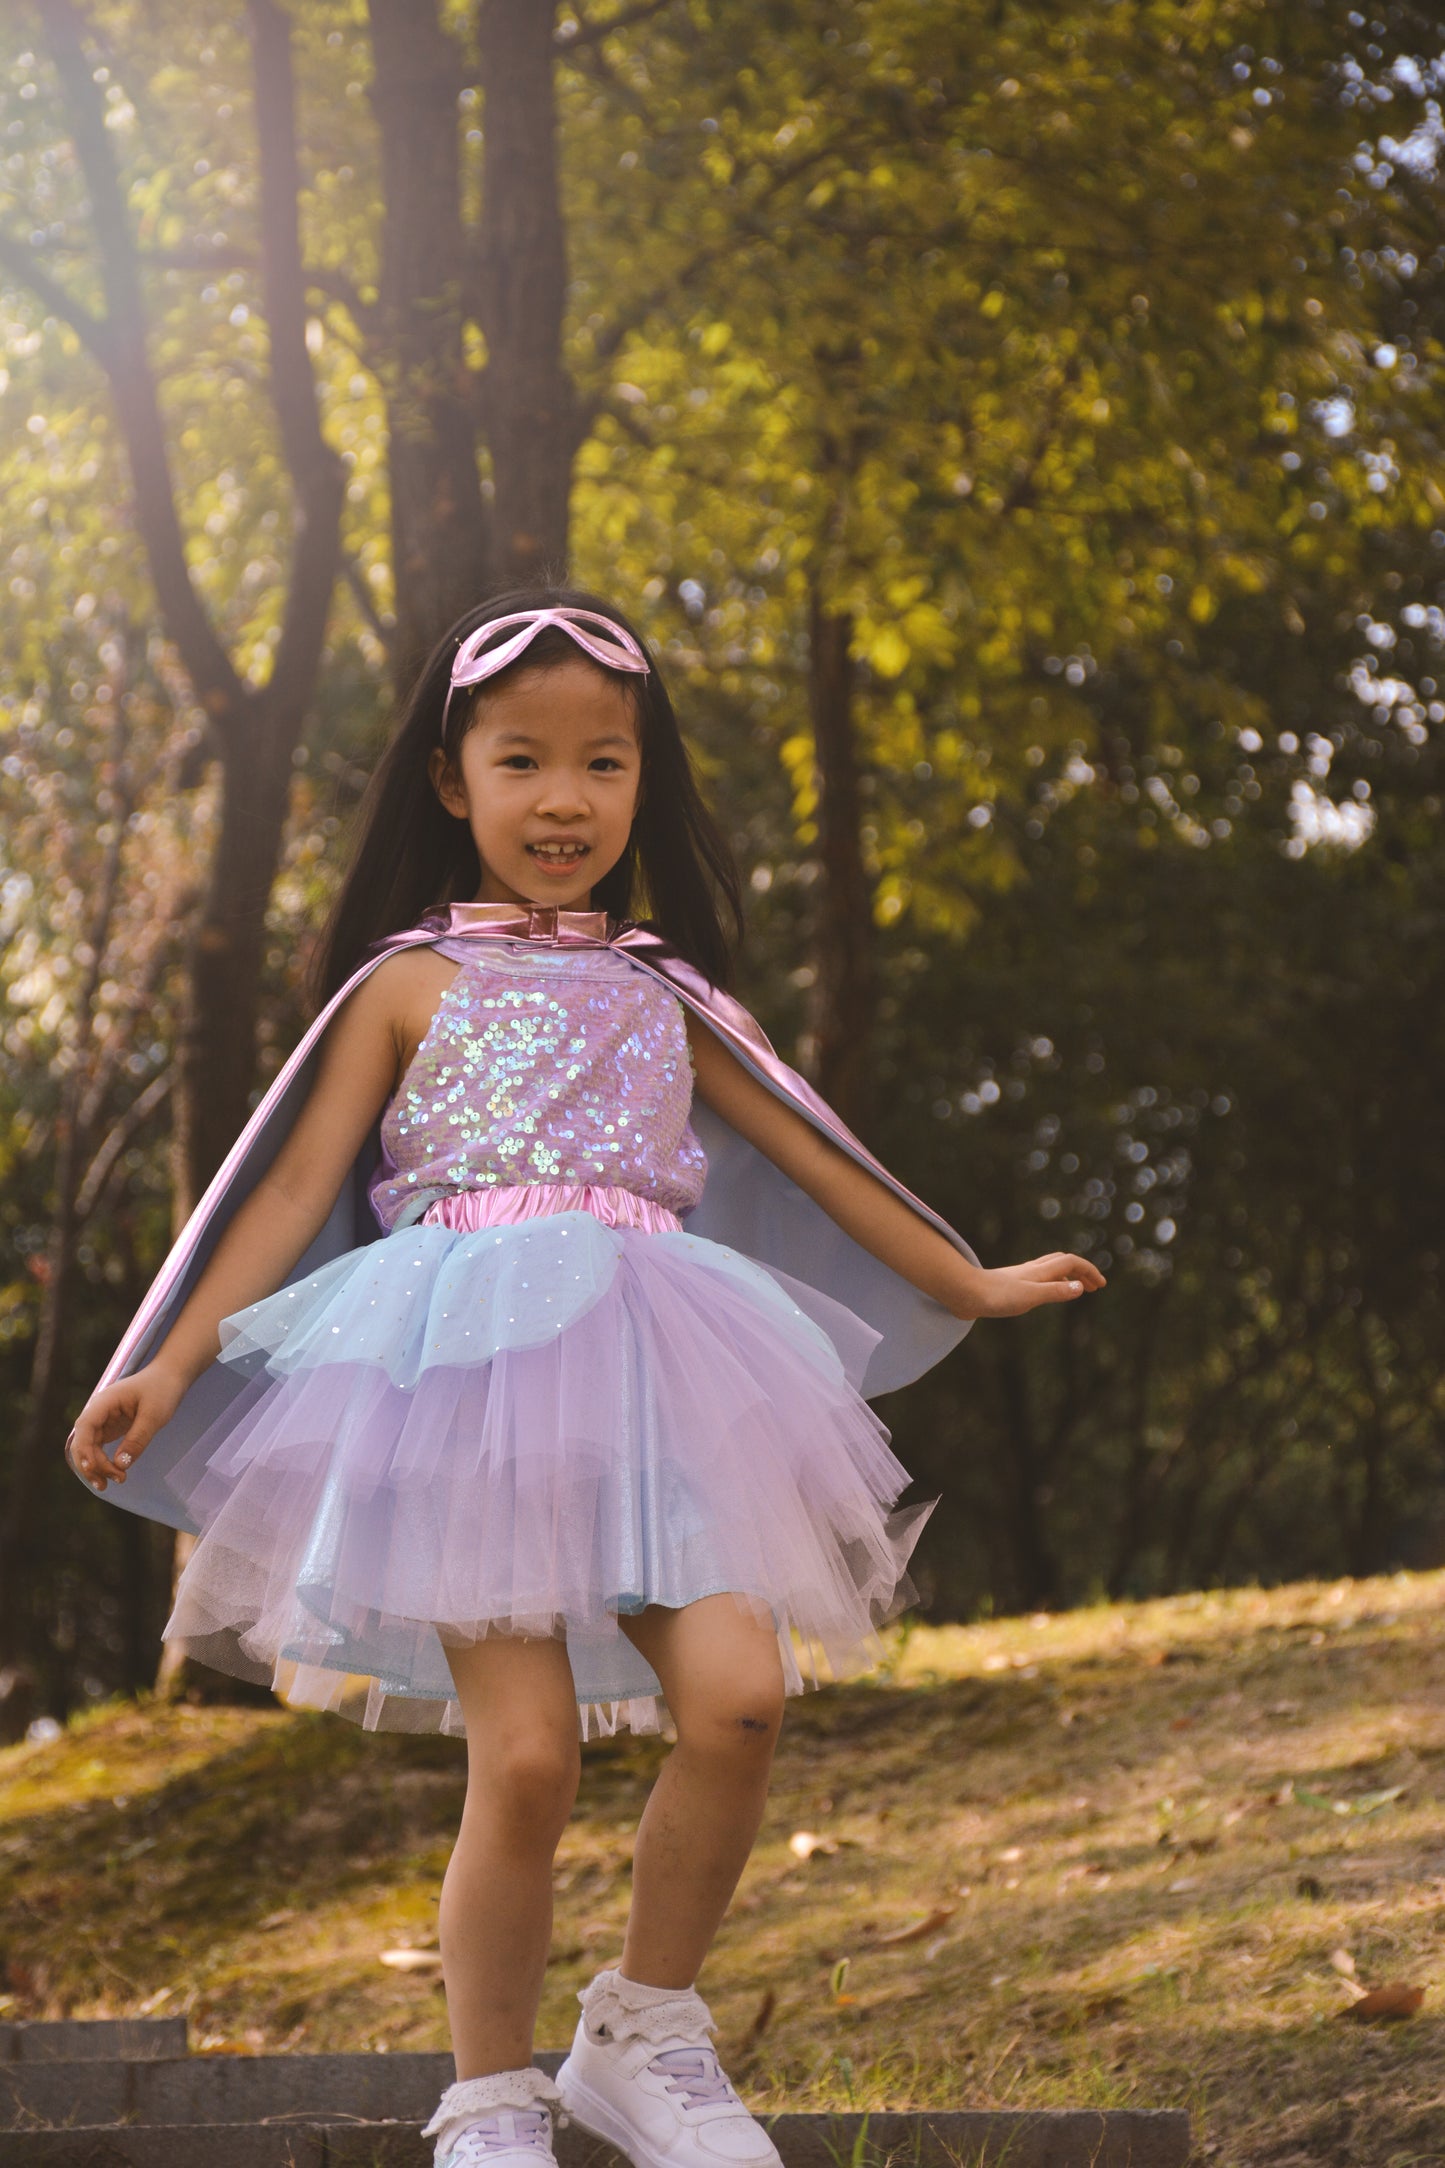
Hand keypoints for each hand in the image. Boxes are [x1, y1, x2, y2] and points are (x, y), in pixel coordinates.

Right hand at [64, 1362, 186, 1493]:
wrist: (169, 1377)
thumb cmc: (162, 1390)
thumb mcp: (154, 1415)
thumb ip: (137, 1439)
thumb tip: (120, 1465)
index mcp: (104, 1402)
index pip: (85, 1427)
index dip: (85, 1449)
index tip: (93, 1468)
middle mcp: (98, 1412)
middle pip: (83, 1441)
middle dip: (92, 1464)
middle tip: (113, 1481)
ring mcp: (102, 1421)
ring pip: (89, 1448)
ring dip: (96, 1467)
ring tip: (115, 1481)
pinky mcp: (109, 1428)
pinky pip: (98, 1448)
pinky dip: (103, 1462)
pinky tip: (113, 1473)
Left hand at [952, 1252, 1106, 1319]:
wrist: (964, 1293)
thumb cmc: (996, 1296)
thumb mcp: (1031, 1297)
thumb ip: (1056, 1291)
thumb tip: (1081, 1287)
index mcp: (1040, 1271)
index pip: (1071, 1263)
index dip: (1088, 1271)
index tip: (1101, 1285)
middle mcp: (1031, 1270)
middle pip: (1062, 1262)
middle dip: (1081, 1271)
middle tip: (1093, 1287)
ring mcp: (1020, 1276)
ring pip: (1049, 1268)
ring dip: (1067, 1275)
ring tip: (1075, 1288)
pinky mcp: (1009, 1284)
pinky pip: (1038, 1277)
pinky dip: (1051, 1281)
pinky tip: (1044, 1293)